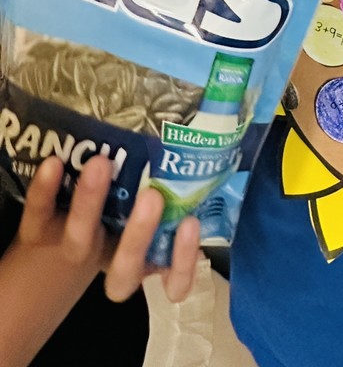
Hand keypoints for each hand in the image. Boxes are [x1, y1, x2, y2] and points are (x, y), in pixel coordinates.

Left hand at [20, 155, 200, 302]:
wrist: (60, 231)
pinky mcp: (39, 232)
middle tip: (152, 196)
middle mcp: (112, 261)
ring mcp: (75, 249)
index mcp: (148, 257)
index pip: (173, 281)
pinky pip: (40, 215)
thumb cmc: (127, 203)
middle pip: (126, 268)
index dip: (182, 261)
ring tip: (101, 164)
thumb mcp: (159, 200)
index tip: (190, 223)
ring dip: (91, 204)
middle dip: (140, 234)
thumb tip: (216, 149)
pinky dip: (46, 191)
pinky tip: (55, 163)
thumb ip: (183, 186)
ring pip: (80, 242)